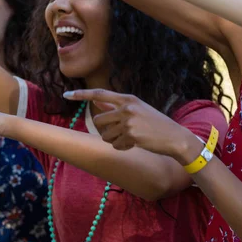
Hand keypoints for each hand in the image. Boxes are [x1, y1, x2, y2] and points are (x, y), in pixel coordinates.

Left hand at [64, 89, 197, 159]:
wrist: (174, 137)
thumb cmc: (157, 124)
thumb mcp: (139, 110)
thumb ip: (118, 107)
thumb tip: (98, 103)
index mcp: (128, 99)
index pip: (99, 94)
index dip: (81, 94)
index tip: (67, 94)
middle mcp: (126, 108)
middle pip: (98, 119)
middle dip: (105, 129)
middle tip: (120, 133)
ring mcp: (128, 122)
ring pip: (105, 135)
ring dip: (114, 140)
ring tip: (130, 138)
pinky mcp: (131, 136)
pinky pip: (115, 145)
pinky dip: (123, 147)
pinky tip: (136, 144)